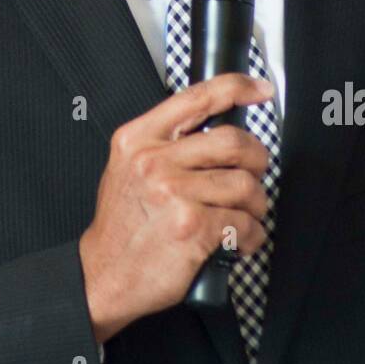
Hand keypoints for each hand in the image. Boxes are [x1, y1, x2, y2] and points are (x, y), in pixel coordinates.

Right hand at [79, 73, 272, 343]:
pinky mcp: (192, 228)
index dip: (237, 87)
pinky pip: (244, 223)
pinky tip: (239, 240)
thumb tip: (214, 129)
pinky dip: (251, 235)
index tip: (260, 90)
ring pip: (245, 184)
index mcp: (138, 139)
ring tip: (245, 214)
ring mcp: (173, 194)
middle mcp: (154, 162)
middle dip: (257, 158)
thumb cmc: (121, 225)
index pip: (197, 98)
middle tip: (255, 172)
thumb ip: (163, 143)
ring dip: (256, 204)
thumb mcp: (127, 167)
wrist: (103, 275)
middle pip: (233, 141)